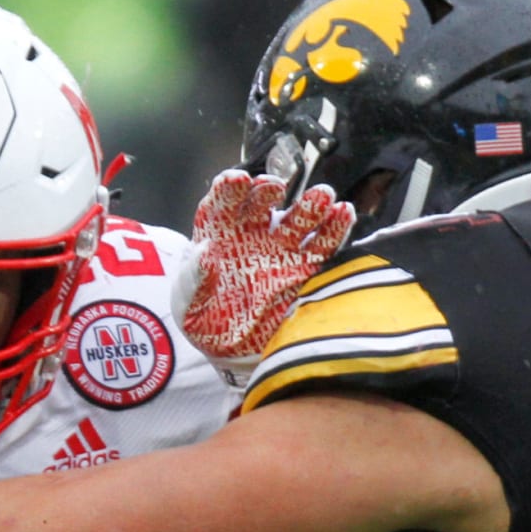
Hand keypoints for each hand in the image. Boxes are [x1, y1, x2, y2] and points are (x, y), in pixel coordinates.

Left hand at [173, 170, 354, 388]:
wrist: (231, 350)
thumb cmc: (203, 321)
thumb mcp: (187, 305)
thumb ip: (192, 280)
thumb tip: (203, 253)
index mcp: (219, 235)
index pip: (223, 204)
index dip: (230, 189)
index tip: (237, 181)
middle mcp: (252, 234)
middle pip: (261, 203)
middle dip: (268, 190)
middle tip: (274, 187)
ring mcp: (280, 250)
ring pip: (296, 221)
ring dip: (309, 206)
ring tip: (322, 195)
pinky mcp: (303, 269)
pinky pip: (321, 246)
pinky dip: (334, 229)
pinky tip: (343, 214)